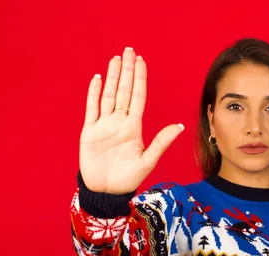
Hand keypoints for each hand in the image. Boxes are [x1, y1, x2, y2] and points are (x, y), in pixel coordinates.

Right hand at [79, 47, 184, 193]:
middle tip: (129, 50)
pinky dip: (94, 94)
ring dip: (112, 77)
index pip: (138, 97)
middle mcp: (119, 122)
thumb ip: (161, 142)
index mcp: (134, 127)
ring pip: (108, 95)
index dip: (139, 79)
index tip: (141, 62)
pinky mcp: (89, 131)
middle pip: (123, 91)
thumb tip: (180, 126)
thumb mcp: (148, 161)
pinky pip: (91, 109)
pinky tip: (98, 79)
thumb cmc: (128, 178)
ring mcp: (103, 125)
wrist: (106, 191)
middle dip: (127, 71)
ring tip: (116, 59)